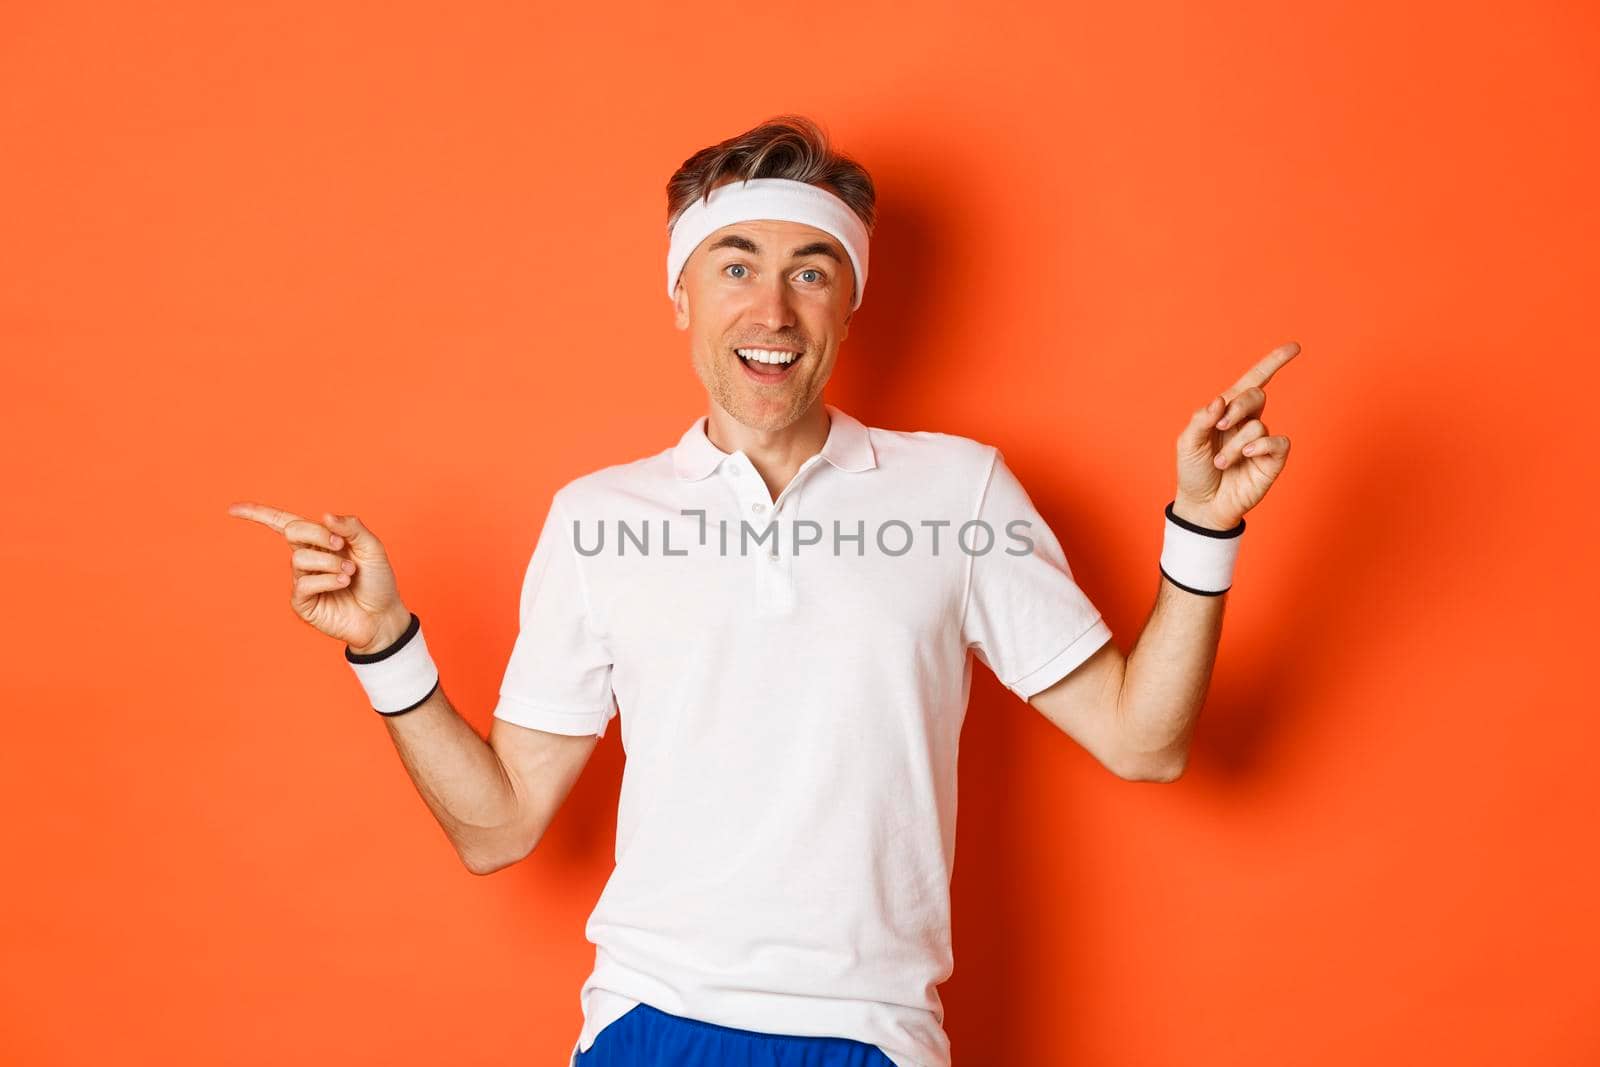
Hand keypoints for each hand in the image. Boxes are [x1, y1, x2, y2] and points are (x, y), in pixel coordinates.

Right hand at [227, 503, 411, 654]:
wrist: (383, 615)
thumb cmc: (377, 581)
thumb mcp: (371, 547)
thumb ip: (351, 527)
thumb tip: (324, 515)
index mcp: (319, 541)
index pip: (283, 522)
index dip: (257, 514)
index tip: (232, 509)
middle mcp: (307, 558)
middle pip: (291, 531)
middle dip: (317, 534)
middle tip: (342, 547)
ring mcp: (302, 581)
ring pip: (300, 558)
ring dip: (330, 563)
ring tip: (349, 574)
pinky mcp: (302, 602)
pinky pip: (304, 583)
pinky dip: (327, 580)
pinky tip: (343, 584)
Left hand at [1173, 341, 1298, 529]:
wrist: (1202, 505)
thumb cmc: (1194, 472)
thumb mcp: (1188, 443)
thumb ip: (1201, 419)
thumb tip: (1220, 402)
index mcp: (1227, 412)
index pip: (1253, 381)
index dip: (1273, 363)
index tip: (1294, 347)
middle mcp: (1248, 422)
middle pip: (1255, 395)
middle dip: (1237, 407)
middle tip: (1220, 426)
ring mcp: (1261, 441)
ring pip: (1257, 425)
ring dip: (1235, 444)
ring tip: (1221, 463)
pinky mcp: (1272, 460)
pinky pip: (1277, 442)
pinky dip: (1261, 446)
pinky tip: (1247, 456)